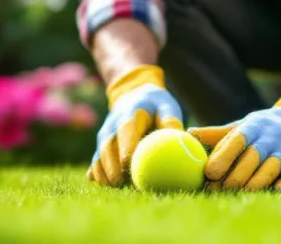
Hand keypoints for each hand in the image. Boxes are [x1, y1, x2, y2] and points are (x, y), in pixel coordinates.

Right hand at [88, 65, 182, 186]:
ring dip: (103, 170)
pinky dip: (95, 170)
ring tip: (111, 185)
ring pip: (99, 153)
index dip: (126, 146)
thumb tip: (184, 140)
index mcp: (130, 113)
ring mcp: (105, 133)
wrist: (134, 95)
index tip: (128, 162)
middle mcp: (113, 123)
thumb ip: (172, 121)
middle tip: (119, 181)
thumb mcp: (167, 107)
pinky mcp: (102, 142)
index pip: (126, 130)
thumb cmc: (157, 106)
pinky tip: (97, 182)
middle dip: (111, 164)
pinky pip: (96, 157)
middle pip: (108, 144)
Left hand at [188, 83, 280, 190]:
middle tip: (220, 188)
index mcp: (253, 127)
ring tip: (240, 193)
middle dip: (236, 174)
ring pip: (271, 167)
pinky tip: (275, 191)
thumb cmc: (262, 129)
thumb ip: (217, 134)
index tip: (210, 172)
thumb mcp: (242, 126)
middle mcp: (271, 137)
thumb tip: (187, 135)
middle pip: (252, 157)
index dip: (223, 156)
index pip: (237, 140)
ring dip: (256, 181)